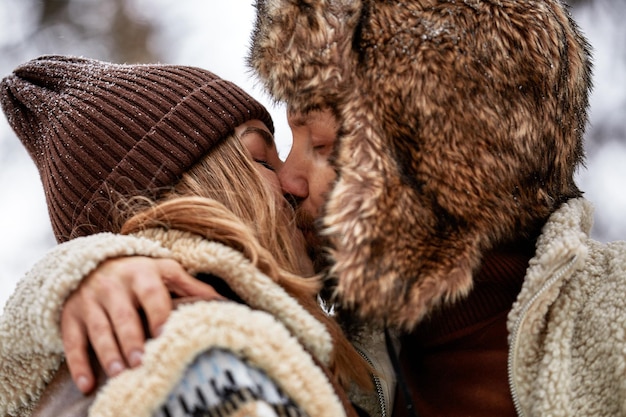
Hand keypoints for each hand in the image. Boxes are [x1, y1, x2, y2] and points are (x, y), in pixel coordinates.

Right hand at [61, 256, 223, 393]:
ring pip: (98, 330)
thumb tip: (224, 302)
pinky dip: (78, 364)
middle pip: (123, 316)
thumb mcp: (165, 272)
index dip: (158, 314)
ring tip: (118, 373)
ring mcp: (89, 301)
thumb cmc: (139, 274)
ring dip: (107, 353)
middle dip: (131, 339)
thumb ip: (191, 287)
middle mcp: (113, 285)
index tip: (164, 334)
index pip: (151, 294)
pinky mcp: (70, 316)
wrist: (92, 263)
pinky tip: (87, 385)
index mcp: (141, 274)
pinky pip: (72, 341)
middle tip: (140, 362)